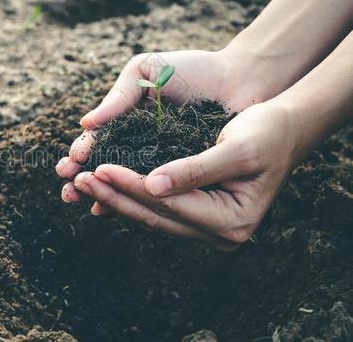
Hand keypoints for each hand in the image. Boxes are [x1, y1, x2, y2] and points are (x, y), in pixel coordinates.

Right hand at [56, 49, 265, 203]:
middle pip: (105, 168)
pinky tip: (116, 210)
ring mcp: (160, 163)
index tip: (69, 165)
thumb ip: (118, 96)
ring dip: (104, 196)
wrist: (241, 77)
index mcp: (126, 121)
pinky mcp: (183, 176)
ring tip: (87, 204)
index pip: (97, 142)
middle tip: (68, 190)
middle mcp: (139, 145)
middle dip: (84, 181)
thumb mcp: (147, 71)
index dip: (82, 155)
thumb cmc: (192, 69)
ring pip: (126, 184)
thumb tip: (85, 124)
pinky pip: (156, 192)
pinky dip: (135, 202)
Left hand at [70, 100, 299, 250]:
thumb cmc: (267, 133)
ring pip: (151, 214)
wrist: (284, 128)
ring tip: (81, 182)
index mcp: (231, 222)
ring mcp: (206, 225)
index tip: (98, 168)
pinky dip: (129, 195)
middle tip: (77, 180)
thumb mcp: (236, 149)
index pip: (168, 205)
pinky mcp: (195, 211)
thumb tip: (150, 186)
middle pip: (154, 215)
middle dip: (114, 196)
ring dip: (115, 197)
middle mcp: (218, 232)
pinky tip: (104, 185)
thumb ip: (195, 170)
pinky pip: (156, 207)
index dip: (131, 186)